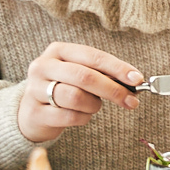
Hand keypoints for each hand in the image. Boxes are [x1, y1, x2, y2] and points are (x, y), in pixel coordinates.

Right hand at [14, 41, 144, 144]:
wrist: (30, 112)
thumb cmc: (62, 89)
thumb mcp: (78, 74)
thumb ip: (102, 74)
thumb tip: (134, 81)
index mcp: (58, 50)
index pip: (93, 56)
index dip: (117, 68)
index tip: (138, 79)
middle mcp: (43, 66)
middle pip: (85, 76)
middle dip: (113, 90)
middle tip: (131, 102)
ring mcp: (35, 89)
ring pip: (76, 97)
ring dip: (93, 105)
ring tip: (93, 106)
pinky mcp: (34, 112)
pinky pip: (69, 116)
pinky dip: (83, 118)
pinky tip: (81, 116)